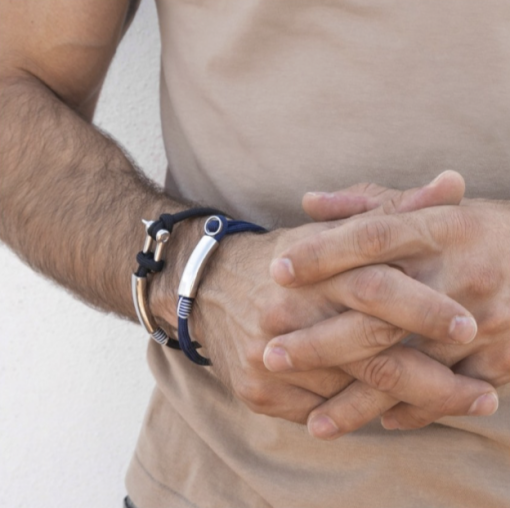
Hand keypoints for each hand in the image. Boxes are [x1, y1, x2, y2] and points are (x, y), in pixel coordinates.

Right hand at [155, 173, 496, 426]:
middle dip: (432, 376)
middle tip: (484, 392)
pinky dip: (362, 415)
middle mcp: (285, 313)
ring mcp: (266, 357)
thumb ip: (392, 211)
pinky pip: (321, 413)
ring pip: (349, 392)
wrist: (207, 287)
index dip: (424, 308)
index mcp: (308, 268)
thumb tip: (452, 184)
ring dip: (408, 404)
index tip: (469, 325)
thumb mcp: (330, 229)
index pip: (373, 286)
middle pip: (367, 349)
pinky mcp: (257, 392)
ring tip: (459, 407)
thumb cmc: (281, 258)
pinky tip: (399, 415)